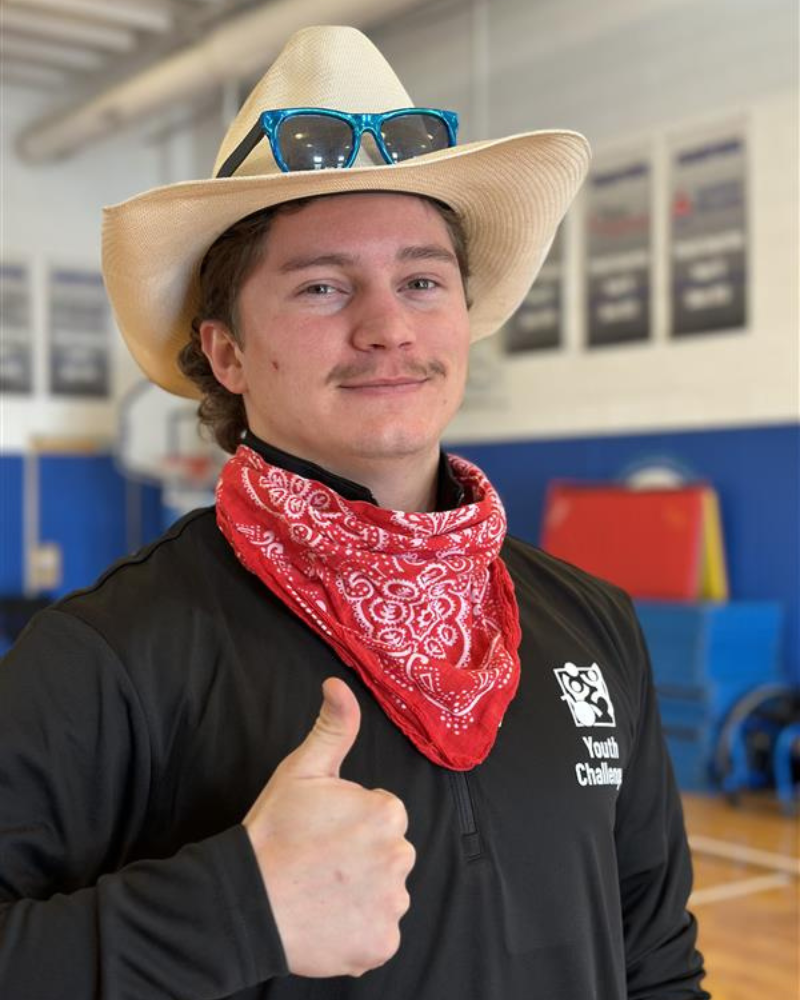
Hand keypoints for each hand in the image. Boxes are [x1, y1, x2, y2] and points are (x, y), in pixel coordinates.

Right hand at [243, 677, 415, 977]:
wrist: (244, 901)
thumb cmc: (273, 833)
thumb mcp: (301, 770)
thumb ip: (333, 726)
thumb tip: (338, 685)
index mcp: (386, 814)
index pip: (384, 815)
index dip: (353, 823)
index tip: (324, 833)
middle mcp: (399, 858)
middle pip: (390, 854)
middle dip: (363, 857)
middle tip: (321, 862)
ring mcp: (392, 906)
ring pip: (387, 893)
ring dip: (363, 894)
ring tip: (322, 891)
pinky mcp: (381, 946)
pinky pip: (380, 934)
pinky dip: (359, 931)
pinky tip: (329, 920)